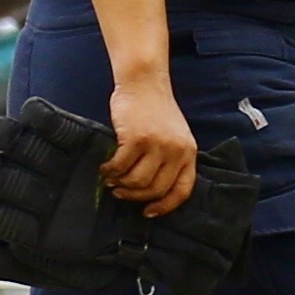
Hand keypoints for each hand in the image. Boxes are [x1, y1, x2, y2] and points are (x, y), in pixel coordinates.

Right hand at [102, 61, 198, 212]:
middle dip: (135, 196)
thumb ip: (168, 160)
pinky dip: (110, 171)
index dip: (165, 206)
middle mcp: (177, 150)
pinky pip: (120, 167)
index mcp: (189, 152)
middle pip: (155, 189)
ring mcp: (158, 145)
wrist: (144, 83)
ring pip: (137, 181)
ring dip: (120, 184)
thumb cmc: (154, 111)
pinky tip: (105, 168)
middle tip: (121, 192)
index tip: (148, 212)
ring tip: (112, 179)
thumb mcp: (173, 136)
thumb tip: (147, 191)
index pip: (182, 190)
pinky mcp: (137, 139)